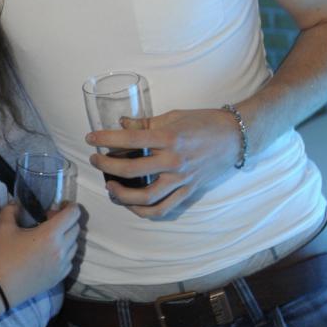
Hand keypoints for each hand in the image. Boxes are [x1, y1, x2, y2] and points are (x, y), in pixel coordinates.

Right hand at [0, 202, 80, 307]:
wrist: (0, 287)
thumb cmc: (2, 255)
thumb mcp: (4, 227)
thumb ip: (11, 209)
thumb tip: (17, 203)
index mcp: (50, 234)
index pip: (73, 214)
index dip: (70, 206)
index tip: (61, 205)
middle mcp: (61, 249)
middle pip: (76, 228)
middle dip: (67, 220)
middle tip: (51, 220)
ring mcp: (62, 265)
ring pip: (75, 244)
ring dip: (67, 236)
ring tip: (51, 237)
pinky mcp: (60, 277)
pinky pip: (71, 259)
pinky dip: (65, 252)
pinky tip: (51, 253)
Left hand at [86, 108, 241, 218]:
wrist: (236, 137)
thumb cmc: (204, 121)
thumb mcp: (173, 116)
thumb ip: (146, 122)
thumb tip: (122, 123)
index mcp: (169, 138)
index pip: (130, 140)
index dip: (106, 139)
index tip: (90, 138)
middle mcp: (174, 161)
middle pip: (132, 170)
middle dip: (107, 166)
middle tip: (94, 160)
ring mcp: (181, 179)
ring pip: (146, 197)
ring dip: (122, 195)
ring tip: (109, 186)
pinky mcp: (188, 191)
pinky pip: (163, 208)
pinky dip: (144, 210)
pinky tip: (131, 204)